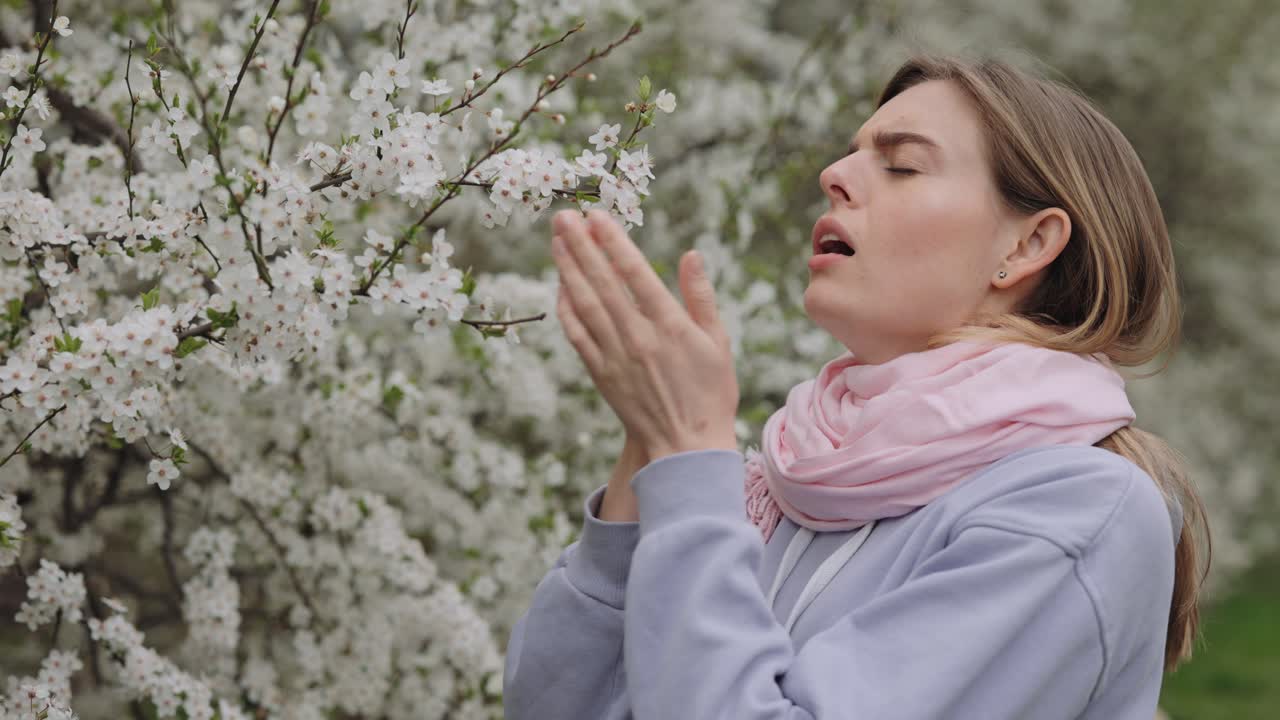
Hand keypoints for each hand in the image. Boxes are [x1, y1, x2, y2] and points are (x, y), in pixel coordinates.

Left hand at [551, 209, 738, 460]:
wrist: (686, 446)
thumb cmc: (710, 393)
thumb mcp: (718, 342)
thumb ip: (701, 297)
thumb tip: (690, 255)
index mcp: (669, 325)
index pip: (634, 272)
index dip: (613, 242)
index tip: (597, 216)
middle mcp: (637, 336)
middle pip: (602, 282)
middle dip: (581, 245)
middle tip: (564, 216)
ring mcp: (614, 356)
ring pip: (584, 304)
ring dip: (567, 269)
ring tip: (556, 241)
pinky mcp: (600, 374)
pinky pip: (577, 335)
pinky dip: (566, 308)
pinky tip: (560, 286)